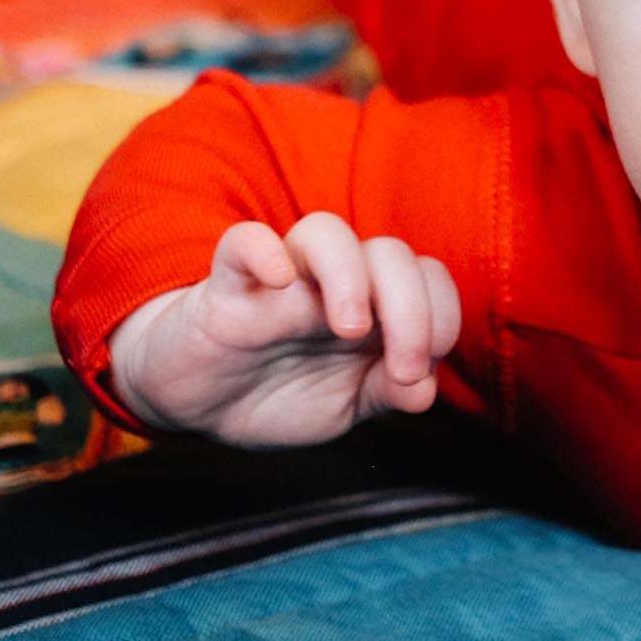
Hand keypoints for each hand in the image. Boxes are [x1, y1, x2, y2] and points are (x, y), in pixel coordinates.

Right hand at [106, 213, 460, 447]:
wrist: (198, 405)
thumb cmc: (278, 393)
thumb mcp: (342, 406)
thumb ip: (386, 391)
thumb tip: (426, 389)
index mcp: (373, 308)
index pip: (428, 279)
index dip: (442, 319)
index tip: (417, 375)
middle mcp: (334, 284)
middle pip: (389, 254)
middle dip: (412, 309)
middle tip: (402, 367)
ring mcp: (282, 280)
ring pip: (326, 233)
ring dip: (350, 276)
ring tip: (351, 328)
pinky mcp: (225, 286)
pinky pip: (243, 241)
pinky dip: (263, 251)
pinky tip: (278, 279)